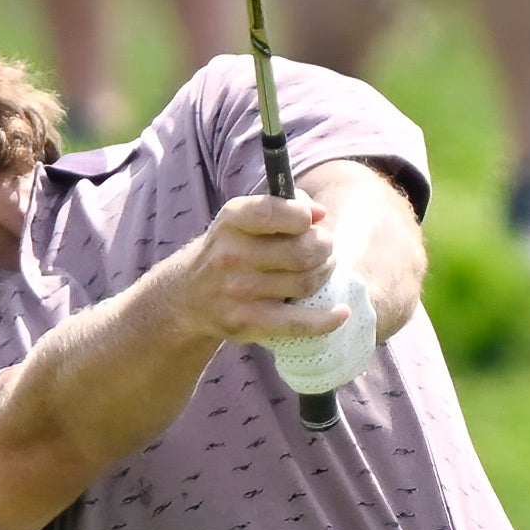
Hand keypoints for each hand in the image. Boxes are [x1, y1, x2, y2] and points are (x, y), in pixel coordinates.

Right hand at [164, 190, 354, 354]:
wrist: (188, 298)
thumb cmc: (229, 250)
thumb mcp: (243, 219)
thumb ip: (282, 207)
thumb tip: (320, 214)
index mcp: (231, 222)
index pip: (273, 213)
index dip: (302, 216)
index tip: (310, 221)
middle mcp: (231, 256)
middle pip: (302, 251)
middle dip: (324, 247)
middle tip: (323, 248)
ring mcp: (238, 292)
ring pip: (306, 282)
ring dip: (324, 274)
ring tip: (320, 269)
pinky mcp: (247, 322)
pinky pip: (299, 323)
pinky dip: (327, 319)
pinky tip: (341, 313)